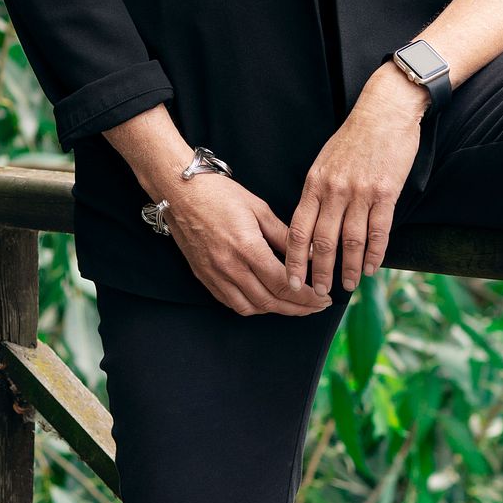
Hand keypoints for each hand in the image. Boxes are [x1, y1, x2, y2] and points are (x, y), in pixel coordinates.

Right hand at [166, 169, 327, 318]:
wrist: (179, 192)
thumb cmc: (220, 194)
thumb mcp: (259, 209)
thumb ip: (285, 236)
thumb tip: (311, 254)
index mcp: (247, 247)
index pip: (283, 283)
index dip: (307, 296)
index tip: (323, 298)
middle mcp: (230, 266)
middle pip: (270, 300)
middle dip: (298, 308)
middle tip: (317, 307)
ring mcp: (214, 275)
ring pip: (251, 307)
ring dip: (276, 310)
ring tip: (295, 305)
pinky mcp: (204, 277)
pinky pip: (232, 303)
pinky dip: (253, 306)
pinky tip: (267, 300)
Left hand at [287, 66, 427, 296]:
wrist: (385, 112)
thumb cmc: (354, 138)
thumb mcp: (324, 162)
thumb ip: (317, 193)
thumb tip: (310, 226)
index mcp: (314, 183)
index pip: (298, 229)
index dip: (294, 258)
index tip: (291, 280)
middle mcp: (334, 190)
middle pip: (322, 241)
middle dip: (319, 272)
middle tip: (317, 294)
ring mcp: (360, 193)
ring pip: (350, 241)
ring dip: (348, 269)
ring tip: (347, 286)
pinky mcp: (386, 193)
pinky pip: (378, 231)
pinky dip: (374, 254)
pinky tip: (370, 268)